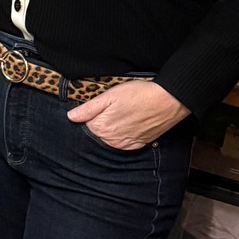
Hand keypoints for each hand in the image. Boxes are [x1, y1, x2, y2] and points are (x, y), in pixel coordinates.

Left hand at [67, 81, 188, 149]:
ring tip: (123, 114)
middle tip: (114, 108)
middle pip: (97, 132)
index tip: (100, 106)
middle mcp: (112, 139)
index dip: (91, 114)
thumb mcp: (110, 96)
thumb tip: (71, 117)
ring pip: (110, 139)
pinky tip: (129, 124)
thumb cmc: (138, 94)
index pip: (85, 124)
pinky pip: (124, 143)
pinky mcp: (138, 144)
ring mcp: (126, 143)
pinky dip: (123, 135)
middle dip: (100, 121)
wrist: (167, 101)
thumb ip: (89, 108)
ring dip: (112, 129)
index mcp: (102, 127)